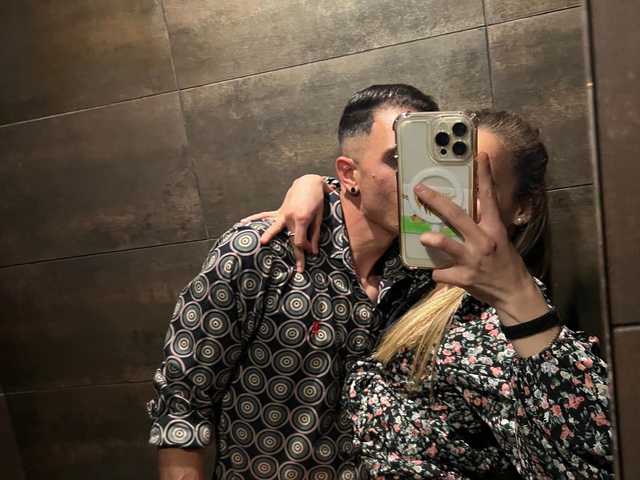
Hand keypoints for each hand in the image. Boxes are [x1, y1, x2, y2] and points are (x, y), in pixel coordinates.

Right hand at [242, 174, 327, 271]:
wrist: (308, 182)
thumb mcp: (319, 216)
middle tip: (299, 271)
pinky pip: (265, 216)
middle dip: (297, 255)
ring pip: (273, 227)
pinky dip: (254, 218)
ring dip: (267, 235)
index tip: (311, 253)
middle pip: (291, 240)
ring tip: (261, 243)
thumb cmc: (316, 199)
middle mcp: (290, 217)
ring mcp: (283, 214)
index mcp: (301, 219)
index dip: (306, 249)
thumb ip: (315, 234)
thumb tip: (313, 251)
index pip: (301, 240)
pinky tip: (243, 222)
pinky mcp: (279, 211)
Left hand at [414, 152, 547, 324]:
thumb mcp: (499, 239)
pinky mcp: (464, 278)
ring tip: (424, 237)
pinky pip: (442, 273)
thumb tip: (467, 208)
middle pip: (458, 216)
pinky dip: (438, 273)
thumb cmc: (505, 263)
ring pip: (449, 246)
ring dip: (435, 241)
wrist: (513, 293)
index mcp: (493, 229)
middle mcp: (483, 241)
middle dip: (437, 201)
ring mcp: (473, 260)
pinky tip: (440, 274)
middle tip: (420, 190)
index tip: (479, 155)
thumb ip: (482, 225)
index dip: (484, 176)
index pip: (488, 197)